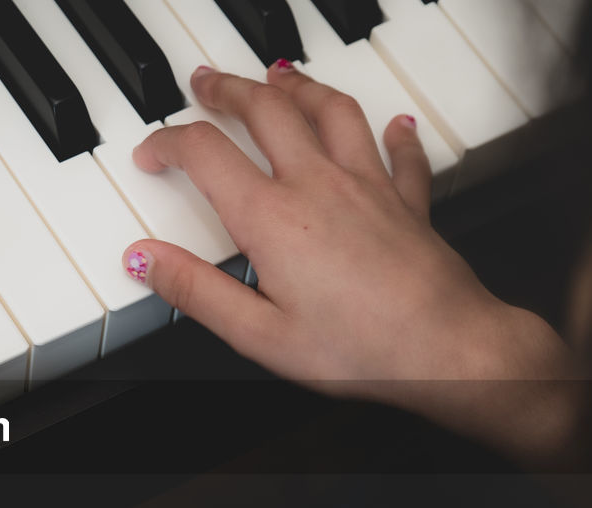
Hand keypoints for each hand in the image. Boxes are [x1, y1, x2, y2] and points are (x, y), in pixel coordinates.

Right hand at [127, 64, 576, 459]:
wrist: (446, 348)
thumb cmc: (358, 349)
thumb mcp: (257, 334)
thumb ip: (196, 291)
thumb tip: (145, 259)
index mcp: (272, 218)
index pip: (205, 153)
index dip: (168, 143)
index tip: (151, 153)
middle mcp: (318, 186)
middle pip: (266, 110)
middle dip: (228, 89)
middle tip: (205, 82)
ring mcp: (367, 186)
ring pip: (331, 110)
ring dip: (299, 86)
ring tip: (278, 75)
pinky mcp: (407, 202)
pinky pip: (400, 153)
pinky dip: (394, 133)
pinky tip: (394, 124)